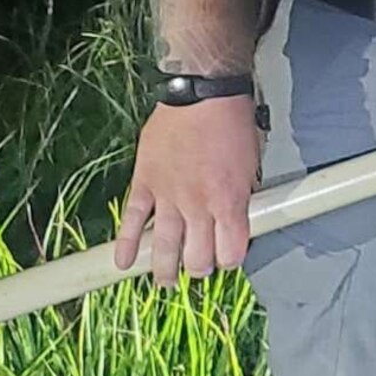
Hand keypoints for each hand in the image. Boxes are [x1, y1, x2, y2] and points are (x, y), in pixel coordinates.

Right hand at [114, 96, 263, 284]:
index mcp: (228, 203)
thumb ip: (242, 200)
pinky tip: (124, 263)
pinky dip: (126, 244)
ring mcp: (168, 196)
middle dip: (200, 269)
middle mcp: (198, 206)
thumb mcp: (252, 166)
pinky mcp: (144, 183)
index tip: (227, 257)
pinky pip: (132, 221)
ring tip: (166, 281)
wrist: (202, 94)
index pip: (230, 254)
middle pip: (197, 260)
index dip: (229, 260)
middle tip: (198, 268)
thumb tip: (238, 222)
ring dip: (166, 271)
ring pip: (164, 248)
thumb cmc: (232, 124)